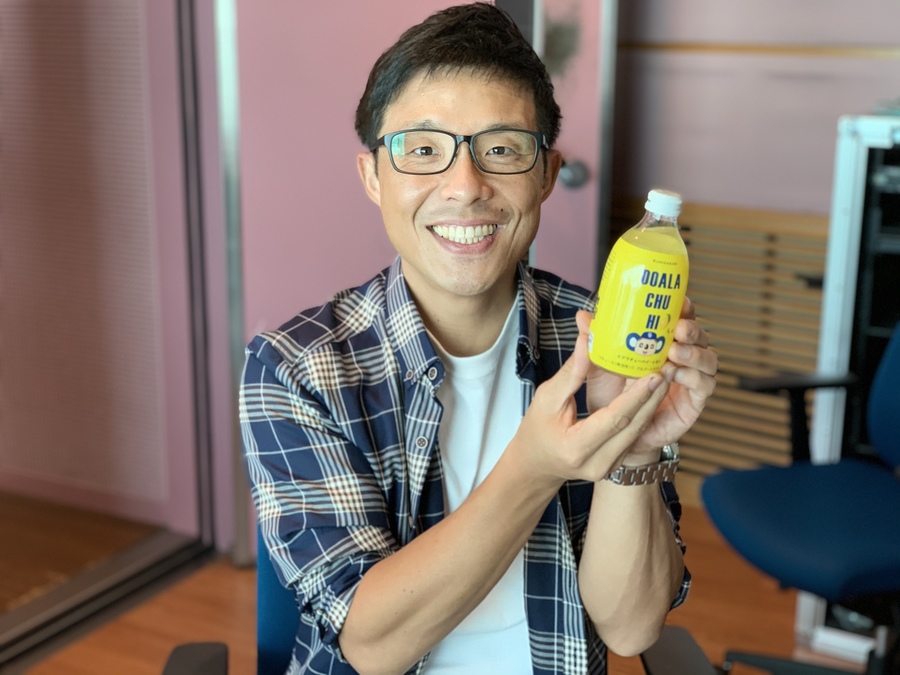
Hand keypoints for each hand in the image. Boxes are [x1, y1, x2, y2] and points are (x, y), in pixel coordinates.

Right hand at [512, 327, 670, 486]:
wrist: (536, 462)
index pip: (614, 419)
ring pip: (637, 431)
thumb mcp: (547, 398)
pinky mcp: (616, 463)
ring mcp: (609, 466)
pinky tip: (652, 393)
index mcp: (576, 447)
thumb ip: (572, 372)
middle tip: (666, 368)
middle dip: (652, 396)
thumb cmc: (537, 428)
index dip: (635, 396)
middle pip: (632, 426)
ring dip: (652, 403)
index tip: (652, 374)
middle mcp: (597, 463)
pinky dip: (643, 413)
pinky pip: (634, 435)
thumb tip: (589, 342)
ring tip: (664, 376)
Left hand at [575, 296, 717, 461]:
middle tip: (678, 329)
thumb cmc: (609, 397)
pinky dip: (693, 377)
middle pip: (700, 336)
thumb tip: (582, 316)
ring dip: (695, 353)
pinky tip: (675, 374)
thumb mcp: (599, 366)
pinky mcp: (693, 403)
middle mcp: (681, 359)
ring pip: (708, 360)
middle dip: (692, 329)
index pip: (681, 319)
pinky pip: (704, 386)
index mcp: (662, 344)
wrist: (612, 436)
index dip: (685, 309)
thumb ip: (595, 341)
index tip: (680, 302)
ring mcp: (690, 381)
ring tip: (675, 352)